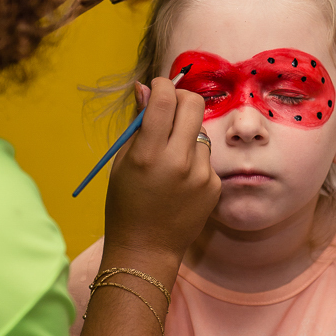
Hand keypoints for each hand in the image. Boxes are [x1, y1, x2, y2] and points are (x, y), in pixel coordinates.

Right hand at [104, 77, 220, 263]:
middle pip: (194, 104)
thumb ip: (138, 124)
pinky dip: (193, 160)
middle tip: (172, 106)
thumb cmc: (126, 204)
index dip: (161, 85)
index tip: (158, 86)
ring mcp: (200, 175)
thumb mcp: (122, 162)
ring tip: (170, 158)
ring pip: (200, 132)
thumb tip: (145, 88)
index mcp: (148, 154)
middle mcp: (178, 161)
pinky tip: (180, 181)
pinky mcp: (214, 186)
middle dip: (182, 98)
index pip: (164, 101)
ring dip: (186, 134)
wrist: (147, 249)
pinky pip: (206, 157)